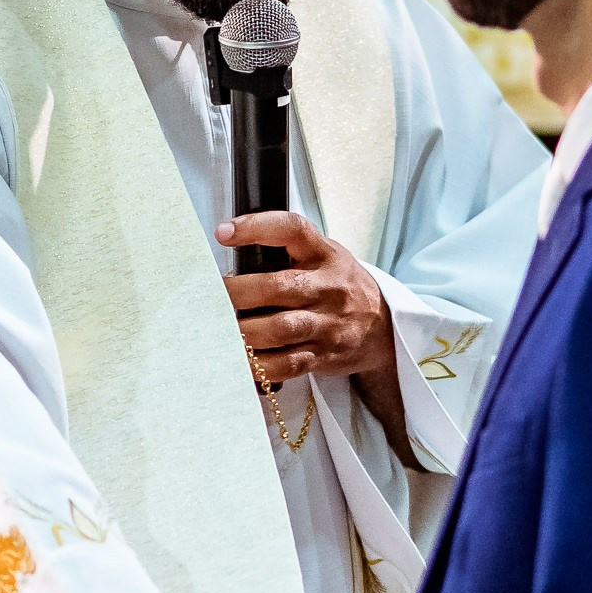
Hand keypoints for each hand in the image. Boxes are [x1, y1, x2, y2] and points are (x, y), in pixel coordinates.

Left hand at [219, 211, 412, 463]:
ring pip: (280, 329)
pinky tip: (239, 360)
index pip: (291, 230)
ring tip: (218, 331)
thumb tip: (228, 264)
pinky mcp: (323, 356)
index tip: (223, 233)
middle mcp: (328, 288)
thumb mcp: (323, 258)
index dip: (256, 228)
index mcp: (324, 254)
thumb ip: (286, 255)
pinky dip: (259, 364)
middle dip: (238, 293)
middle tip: (209, 297)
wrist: (382, 328)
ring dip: (243, 332)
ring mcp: (328, 324)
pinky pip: (287, 363)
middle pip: (278, 287)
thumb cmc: (337, 287)